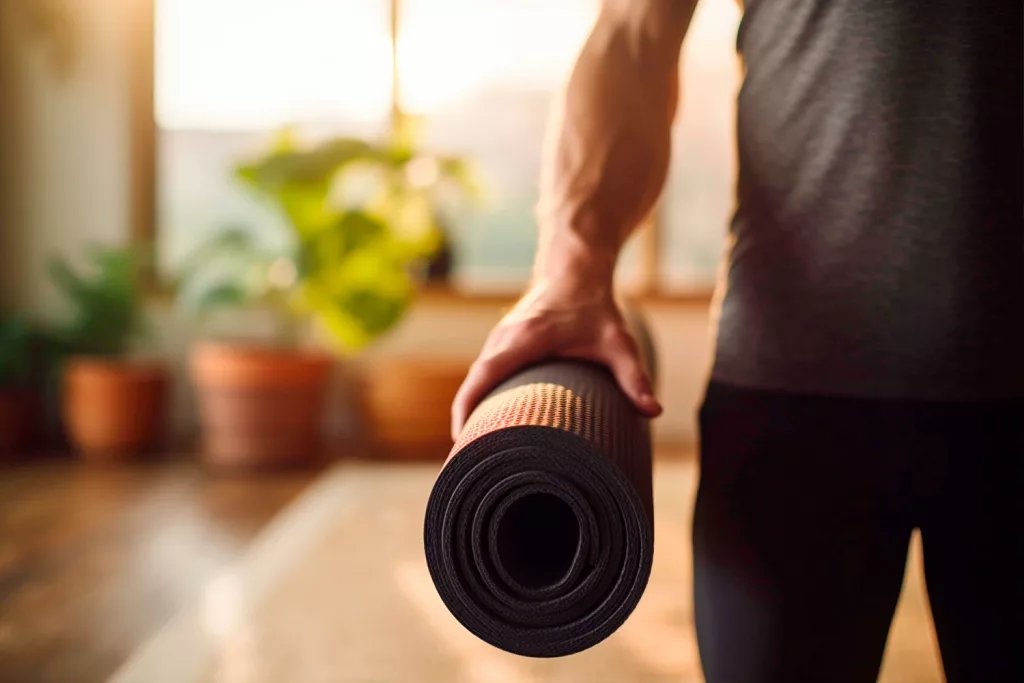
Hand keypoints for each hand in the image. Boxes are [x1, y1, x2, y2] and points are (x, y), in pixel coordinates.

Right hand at [451, 276, 662, 439]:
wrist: (575, 273)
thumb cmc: (595, 309)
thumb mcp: (617, 342)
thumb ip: (633, 376)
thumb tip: (653, 411)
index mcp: (524, 339)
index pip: (484, 375)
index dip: (468, 407)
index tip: (461, 440)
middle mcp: (504, 338)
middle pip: (473, 384)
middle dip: (466, 421)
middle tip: (469, 462)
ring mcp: (499, 340)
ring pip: (476, 379)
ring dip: (471, 410)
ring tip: (475, 452)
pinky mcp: (501, 344)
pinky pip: (482, 374)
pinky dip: (479, 398)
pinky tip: (487, 425)